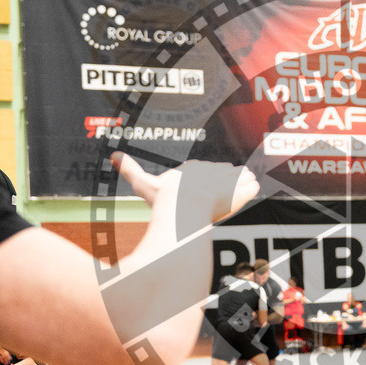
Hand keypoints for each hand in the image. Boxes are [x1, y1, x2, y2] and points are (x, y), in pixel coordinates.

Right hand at [111, 154, 257, 223]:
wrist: (184, 209)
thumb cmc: (164, 200)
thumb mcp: (144, 184)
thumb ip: (131, 170)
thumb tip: (113, 155)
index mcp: (193, 168)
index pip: (205, 169)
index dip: (209, 176)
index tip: (212, 180)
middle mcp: (212, 171)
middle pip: (223, 173)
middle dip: (228, 180)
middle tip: (230, 186)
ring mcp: (228, 180)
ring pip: (240, 178)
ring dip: (243, 182)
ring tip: (245, 186)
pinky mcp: (242, 191)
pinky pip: (252, 187)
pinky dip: (252, 188)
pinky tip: (251, 188)